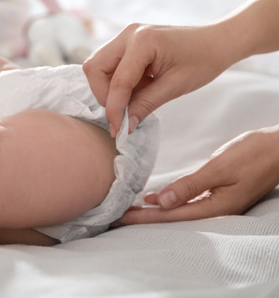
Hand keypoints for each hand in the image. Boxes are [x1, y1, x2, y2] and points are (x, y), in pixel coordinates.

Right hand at [83, 23, 229, 135]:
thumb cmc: (202, 61)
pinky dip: (115, 82)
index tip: (117, 129)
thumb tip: (125, 125)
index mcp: (142, 41)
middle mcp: (128, 34)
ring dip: (107, 89)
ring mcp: (125, 36)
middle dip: (103, 95)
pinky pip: (109, 65)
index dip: (114, 108)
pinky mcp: (126, 43)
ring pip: (97, 66)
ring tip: (130, 101)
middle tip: (120, 113)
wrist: (216, 42)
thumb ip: (146, 104)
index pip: (117, 81)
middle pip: (94, 68)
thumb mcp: (175, 86)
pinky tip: (135, 90)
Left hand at [116, 125, 278, 224]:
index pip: (171, 216)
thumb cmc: (255, 154)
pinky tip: (154, 197)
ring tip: (129, 208)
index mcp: (216, 207)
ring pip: (179, 209)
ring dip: (154, 209)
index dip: (145, 216)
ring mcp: (218, 202)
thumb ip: (191, 185)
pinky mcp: (219, 192)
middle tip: (116, 216)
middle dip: (144, 216)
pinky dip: (169, 199)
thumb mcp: (220, 168)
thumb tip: (162, 201)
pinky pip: (188, 200)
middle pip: (172, 216)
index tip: (121, 217)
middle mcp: (215, 209)